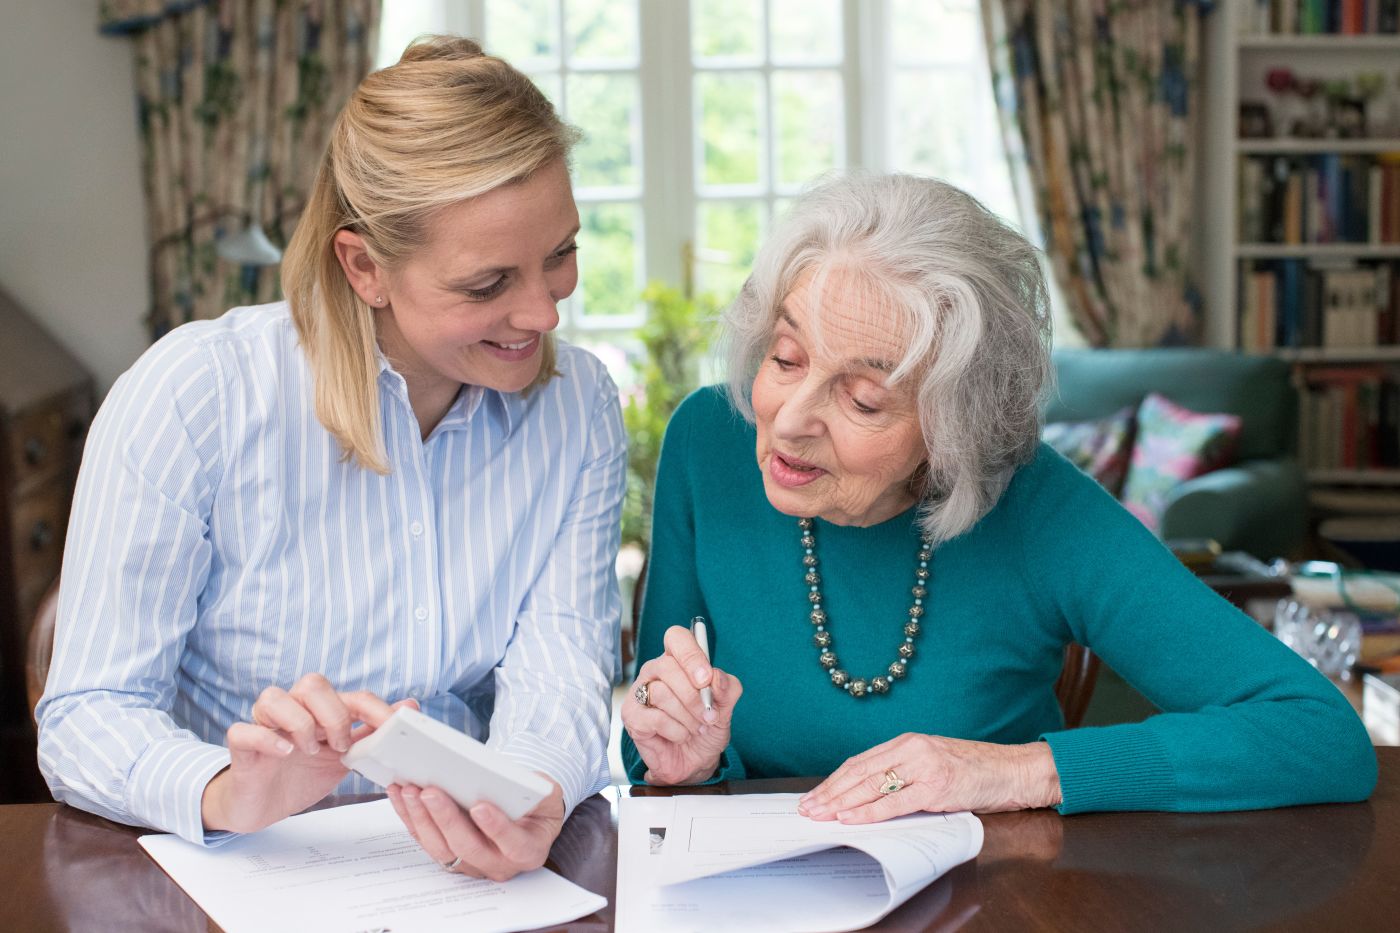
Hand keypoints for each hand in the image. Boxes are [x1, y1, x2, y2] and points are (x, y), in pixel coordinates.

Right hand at [201, 674, 413, 833]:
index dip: (375, 709)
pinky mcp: (241, 747)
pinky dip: (266, 738)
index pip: (351, 696)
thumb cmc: (301, 775)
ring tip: (311, 751)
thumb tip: (409, 705)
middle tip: (341, 745)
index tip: (392, 728)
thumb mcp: (343, 758)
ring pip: (274, 697)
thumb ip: (371, 733)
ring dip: (300, 722)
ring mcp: (264, 726)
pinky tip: (285, 753)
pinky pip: (244, 730)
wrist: (262, 806)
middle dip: (334, 714)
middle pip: (312, 684)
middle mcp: (291, 710)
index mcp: (319, 712)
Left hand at [387, 775, 565, 881]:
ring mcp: (471, 863)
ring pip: (441, 848)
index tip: (479, 807)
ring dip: (422, 819)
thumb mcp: (547, 792)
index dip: (496, 828)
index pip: (513, 844)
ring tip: (410, 790)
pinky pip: (426, 840)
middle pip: (469, 848)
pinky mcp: (449, 855)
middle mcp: (499, 864)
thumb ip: (537, 790)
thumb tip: (512, 779)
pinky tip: (400, 795)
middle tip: (430, 791)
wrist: (526, 812)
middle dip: (446, 818)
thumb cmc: (537, 801)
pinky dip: (411, 817)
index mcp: (529, 850)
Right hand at [621, 625, 742, 784]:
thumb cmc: (706, 727)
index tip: (705, 679)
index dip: (691, 655)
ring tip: (696, 728)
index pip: (676, 638)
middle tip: (709, 716)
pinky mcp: (632, 716)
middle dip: (694, 696)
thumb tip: (716, 677)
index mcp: (677, 660)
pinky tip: (680, 736)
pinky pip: (654, 717)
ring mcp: (640, 692)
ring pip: (661, 692)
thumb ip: (727, 688)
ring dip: (687, 716)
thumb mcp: (726, 707)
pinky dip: (675, 730)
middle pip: (667, 666)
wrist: (695, 762)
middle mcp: (655, 671)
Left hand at [797, 733, 1061, 822]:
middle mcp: (912, 749)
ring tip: (821, 814)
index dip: (835, 780)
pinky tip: (852, 818)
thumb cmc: (976, 771)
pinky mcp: (937, 786)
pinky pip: (895, 802)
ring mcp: (924, 766)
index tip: (816, 795)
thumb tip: (868, 795)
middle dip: (830, 792)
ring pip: (872, 785)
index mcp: (908, 741)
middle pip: (860, 772)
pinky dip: (869, 811)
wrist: (1014, 770)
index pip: (861, 762)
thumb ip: (905, 773)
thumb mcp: (933, 763)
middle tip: (808, 808)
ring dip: (842, 802)